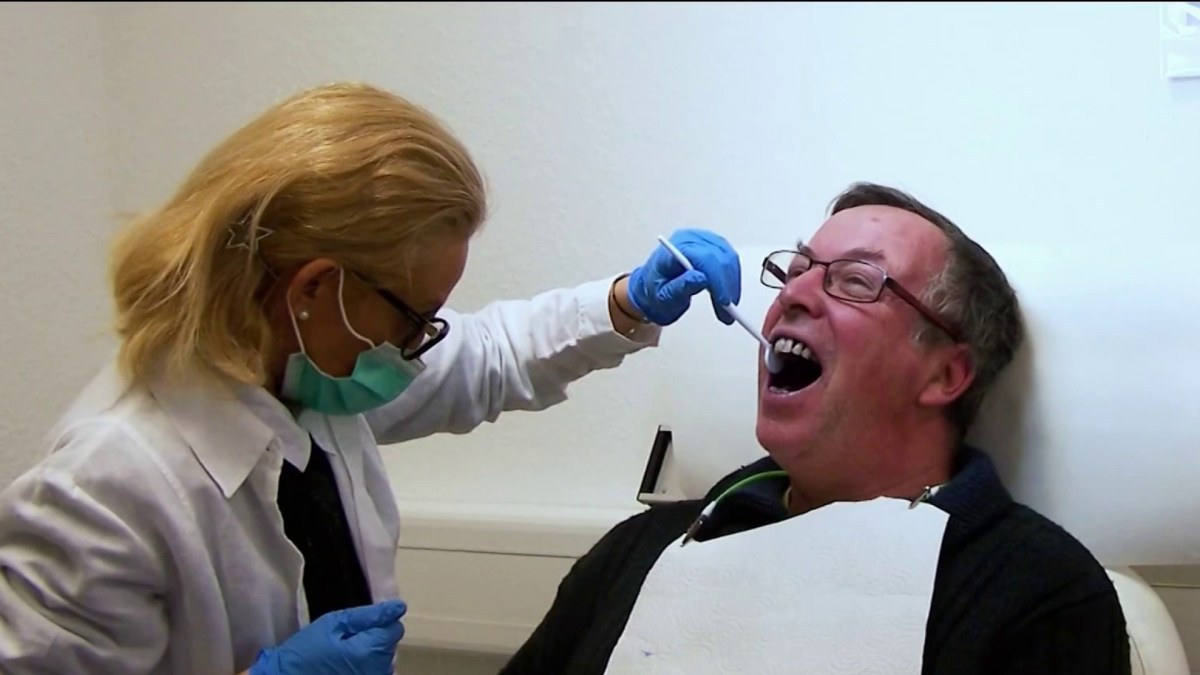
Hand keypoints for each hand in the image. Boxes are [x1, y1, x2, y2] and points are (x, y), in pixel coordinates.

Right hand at [250, 600, 406, 674]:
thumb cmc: (305, 652)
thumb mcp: (332, 624)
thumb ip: (366, 616)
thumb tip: (397, 607)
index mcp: (371, 651)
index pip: (394, 629)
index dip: (378, 622)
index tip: (358, 624)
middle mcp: (379, 670)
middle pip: (389, 645)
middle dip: (373, 638)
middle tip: (344, 639)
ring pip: (383, 660)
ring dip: (369, 653)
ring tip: (343, 654)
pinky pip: (375, 672)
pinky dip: (364, 666)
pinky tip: (344, 666)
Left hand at [626, 228, 740, 325]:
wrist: (651, 287)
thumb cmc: (654, 291)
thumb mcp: (663, 296)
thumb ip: (680, 287)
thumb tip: (701, 279)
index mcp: (676, 248)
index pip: (705, 258)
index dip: (718, 280)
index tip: (725, 302)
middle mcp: (691, 239)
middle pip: (720, 257)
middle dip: (727, 286)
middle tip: (727, 313)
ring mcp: (703, 240)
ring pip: (729, 258)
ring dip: (732, 284)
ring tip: (726, 308)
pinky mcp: (712, 246)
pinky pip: (729, 260)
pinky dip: (731, 279)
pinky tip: (727, 295)